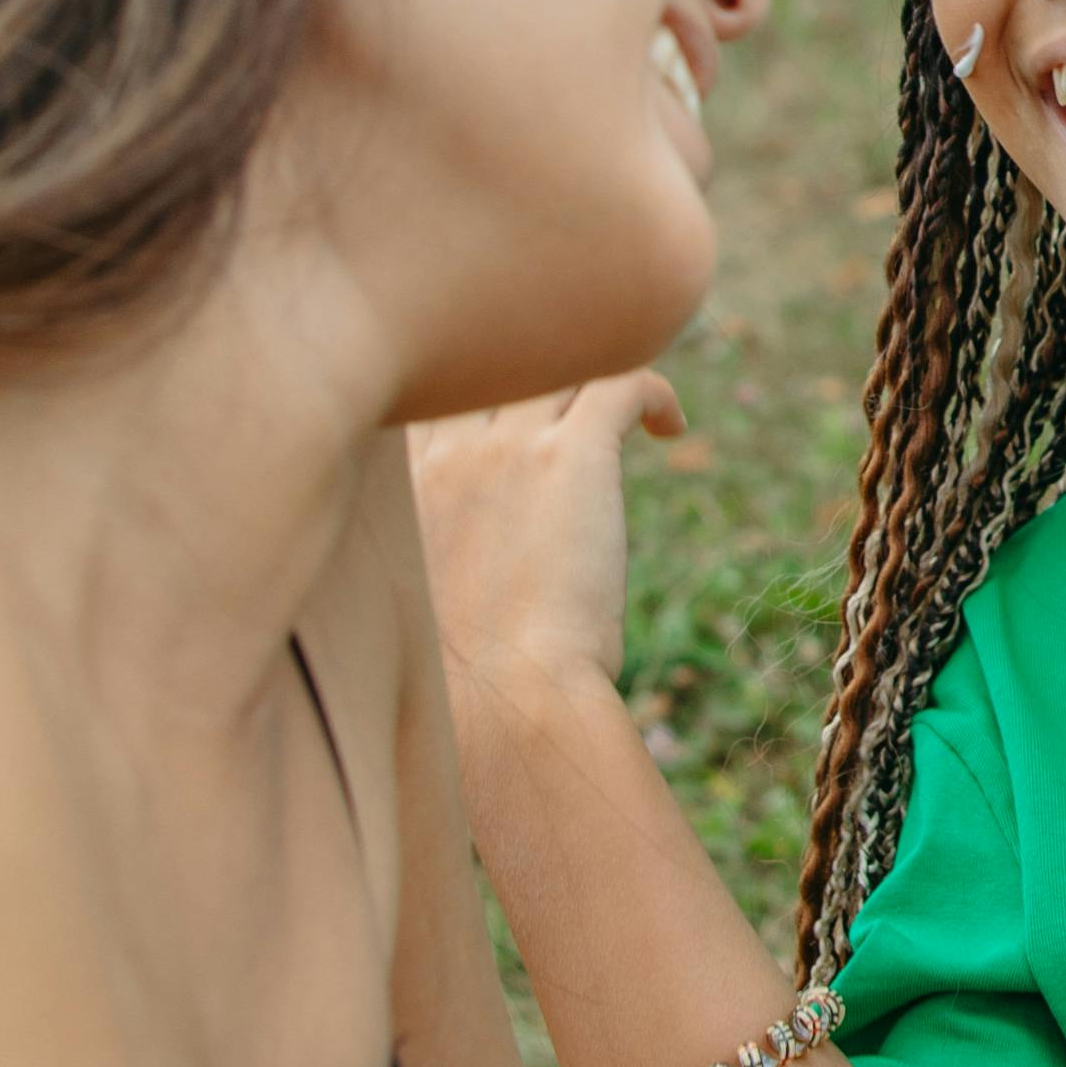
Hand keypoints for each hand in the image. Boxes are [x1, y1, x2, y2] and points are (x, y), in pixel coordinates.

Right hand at [410, 371, 689, 738]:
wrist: (500, 703)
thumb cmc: (456, 688)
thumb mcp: (407, 608)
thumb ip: (423, 559)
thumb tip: (464, 572)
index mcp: (394, 487)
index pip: (427, 393)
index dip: (470, 390)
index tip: (506, 417)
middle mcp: (443, 451)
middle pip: (490, 365)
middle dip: (528, 365)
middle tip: (572, 398)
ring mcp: (507, 447)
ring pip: (557, 363)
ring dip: (593, 374)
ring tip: (629, 410)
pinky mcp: (574, 455)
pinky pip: (622, 381)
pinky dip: (653, 390)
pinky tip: (671, 427)